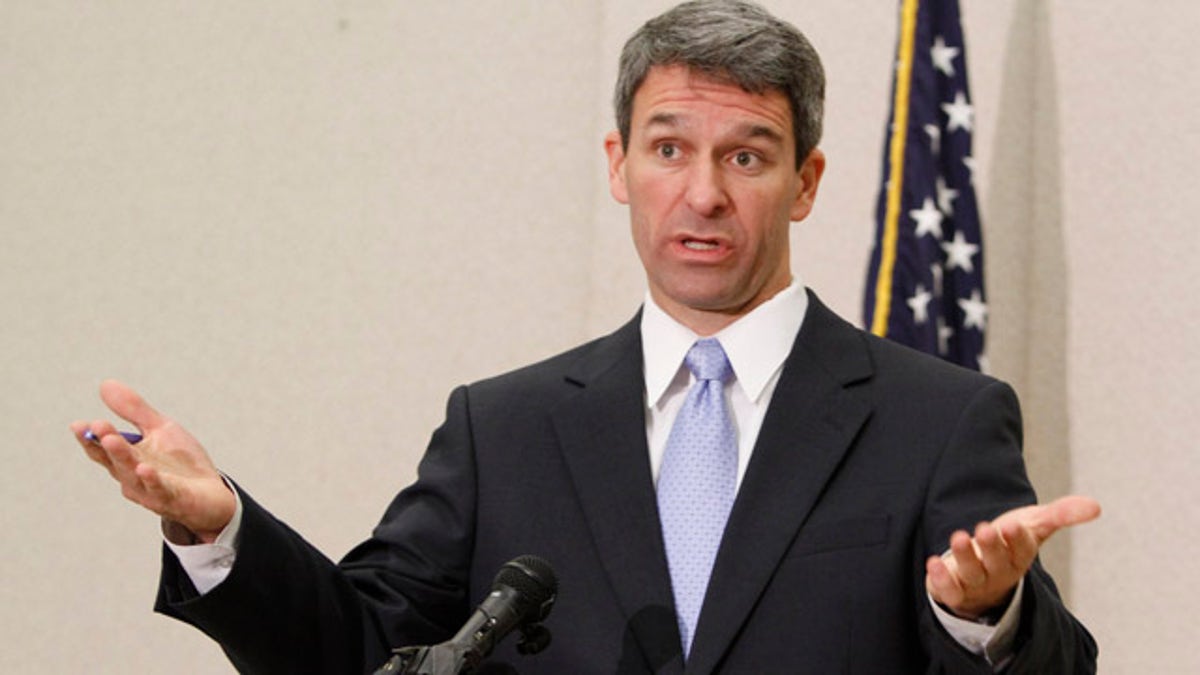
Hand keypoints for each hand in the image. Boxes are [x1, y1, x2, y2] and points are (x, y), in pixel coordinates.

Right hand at [71, 379, 235, 543]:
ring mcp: (151, 491)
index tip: (79, 425)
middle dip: (106, 443)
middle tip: (96, 425)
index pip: (102, 450)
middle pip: (115, 460)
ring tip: (112, 440)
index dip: (89, 438)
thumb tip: (105, 384)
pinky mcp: (173, 499)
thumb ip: (134, 411)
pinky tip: (145, 468)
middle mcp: (133, 478)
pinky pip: (161, 490)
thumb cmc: (182, 464)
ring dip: (123, 458)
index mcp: (127, 461)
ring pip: (133, 474)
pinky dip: (152, 481)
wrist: (211, 496)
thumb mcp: (160, 430)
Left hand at [925, 495, 1100, 619]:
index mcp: (1020, 556)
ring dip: (964, 557)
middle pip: (996, 562)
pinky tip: (932, 563)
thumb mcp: (1034, 525)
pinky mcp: (953, 590)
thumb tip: (1096, 506)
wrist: (982, 569)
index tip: (1013, 525)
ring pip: (972, 574)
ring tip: (958, 537)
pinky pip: (948, 591)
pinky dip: (941, 580)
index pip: (1021, 548)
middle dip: (991, 547)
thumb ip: (1062, 514)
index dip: (1017, 538)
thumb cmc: (1009, 543)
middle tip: (985, 529)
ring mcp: (976, 583)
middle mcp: (999, 572)